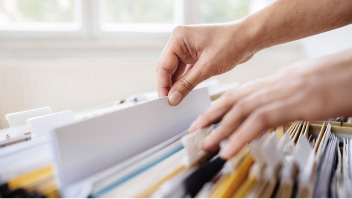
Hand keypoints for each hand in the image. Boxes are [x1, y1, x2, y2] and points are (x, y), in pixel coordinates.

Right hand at [156, 24, 255, 104]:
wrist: (250, 38)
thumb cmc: (231, 44)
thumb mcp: (207, 68)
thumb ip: (187, 84)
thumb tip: (173, 98)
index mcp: (179, 38)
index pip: (163, 65)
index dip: (163, 85)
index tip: (164, 100)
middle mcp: (181, 41)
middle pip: (168, 68)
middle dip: (169, 86)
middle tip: (170, 103)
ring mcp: (188, 48)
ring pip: (176, 71)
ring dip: (177, 85)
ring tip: (177, 101)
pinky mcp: (195, 55)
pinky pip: (186, 71)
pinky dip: (186, 82)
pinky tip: (185, 93)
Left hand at [188, 50, 351, 158]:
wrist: (349, 73)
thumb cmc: (329, 81)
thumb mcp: (296, 90)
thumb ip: (277, 101)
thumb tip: (264, 115)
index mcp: (271, 83)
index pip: (237, 94)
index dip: (217, 106)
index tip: (204, 118)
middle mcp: (271, 86)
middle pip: (233, 100)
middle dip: (210, 116)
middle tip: (195, 130)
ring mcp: (280, 94)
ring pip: (240, 111)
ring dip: (221, 129)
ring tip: (207, 144)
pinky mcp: (291, 105)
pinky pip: (259, 122)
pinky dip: (240, 136)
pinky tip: (230, 149)